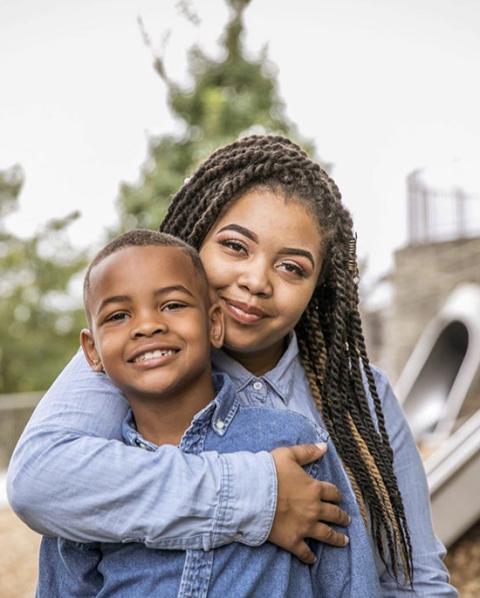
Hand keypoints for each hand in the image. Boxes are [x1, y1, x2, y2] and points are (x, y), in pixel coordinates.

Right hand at [268, 444, 349, 563]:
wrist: (253, 494)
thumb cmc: (269, 472)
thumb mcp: (288, 455)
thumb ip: (307, 451)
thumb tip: (324, 446)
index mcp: (314, 488)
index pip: (332, 492)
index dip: (336, 495)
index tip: (338, 498)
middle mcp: (314, 509)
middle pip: (333, 514)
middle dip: (341, 517)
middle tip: (346, 520)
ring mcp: (305, 526)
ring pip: (326, 534)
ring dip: (336, 538)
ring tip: (344, 541)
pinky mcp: (293, 540)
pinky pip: (305, 552)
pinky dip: (309, 557)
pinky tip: (313, 559)